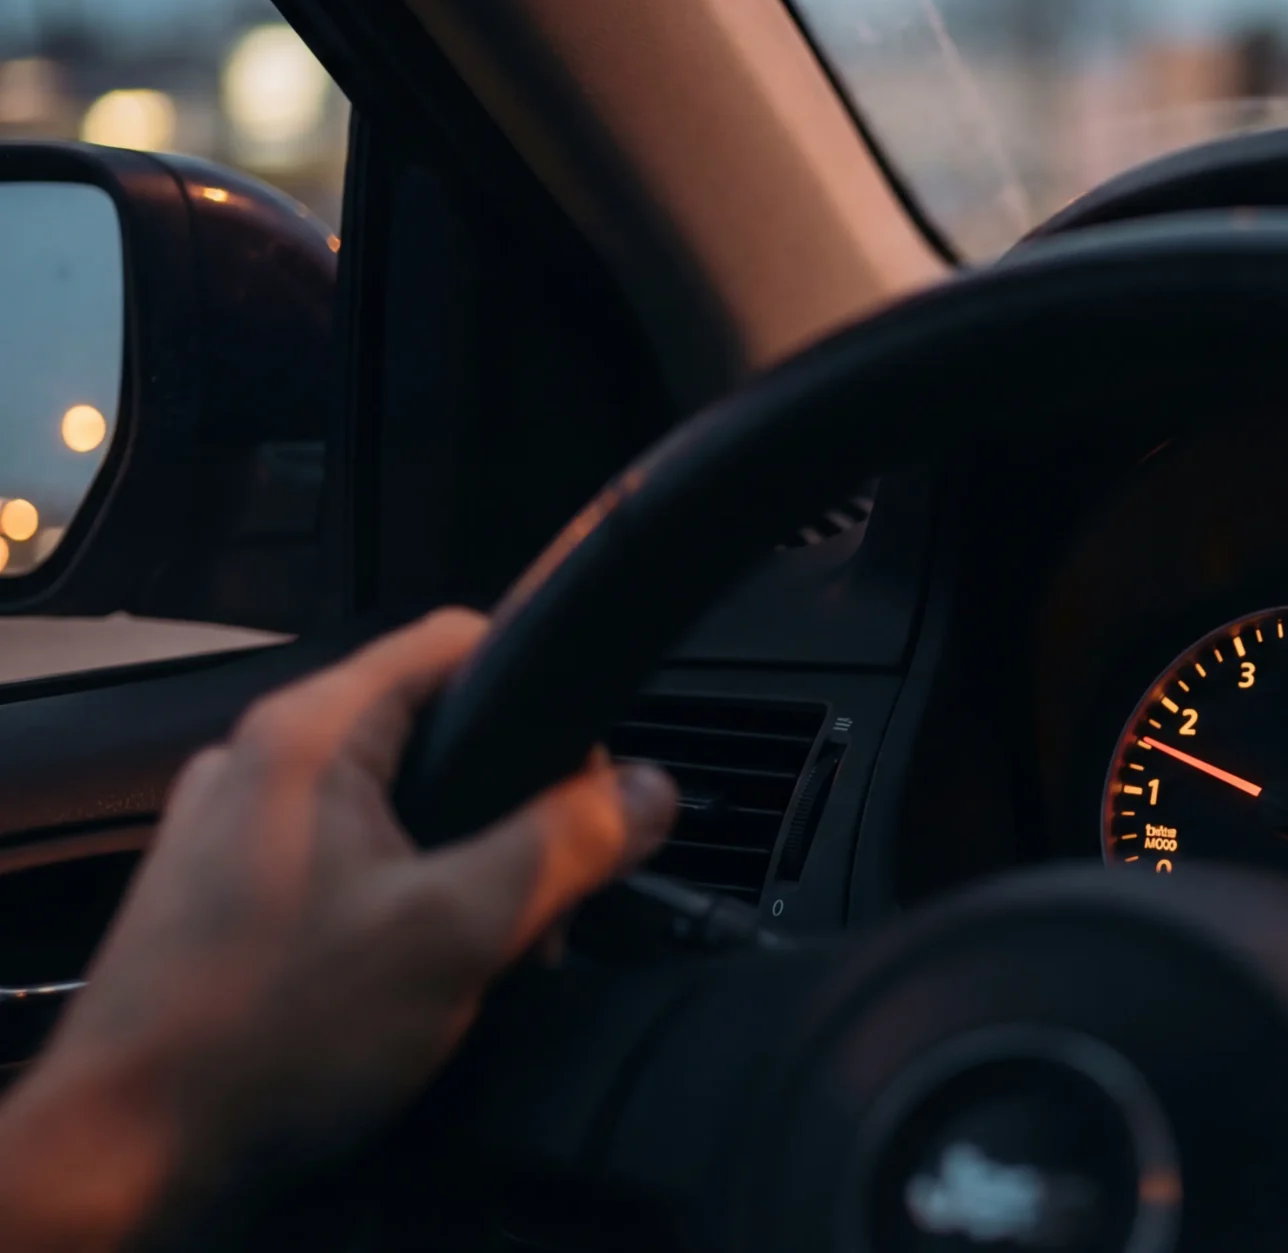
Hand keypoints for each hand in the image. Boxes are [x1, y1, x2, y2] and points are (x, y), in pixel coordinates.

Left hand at [0, 609, 677, 1248]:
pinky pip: (347, 868)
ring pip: (395, 809)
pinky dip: (402, 909)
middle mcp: (260, 763)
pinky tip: (417, 983)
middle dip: (512, 813)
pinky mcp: (226, 898)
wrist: (128, 1157)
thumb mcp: (456, 931)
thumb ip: (565, 845)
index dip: (545, 699)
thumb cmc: (265, 1036)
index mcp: (308, 734)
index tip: (591, 783)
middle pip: (435, 733)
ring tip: (480, 959)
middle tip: (543, 903)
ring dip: (461, 873)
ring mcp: (234, 831)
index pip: (457, 641)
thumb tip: (647, 792)